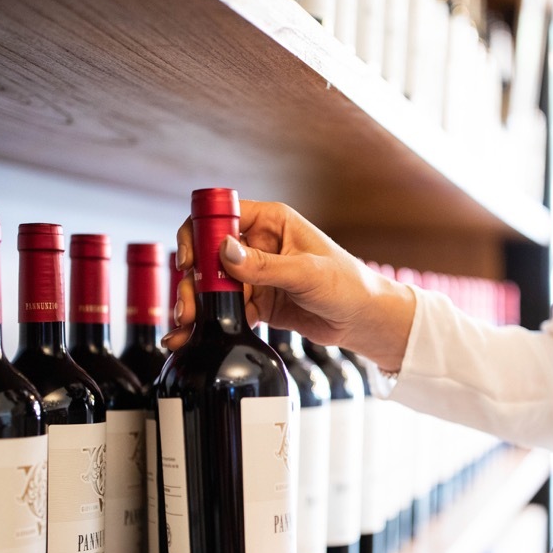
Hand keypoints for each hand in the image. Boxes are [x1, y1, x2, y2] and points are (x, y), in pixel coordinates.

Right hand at [168, 201, 414, 372]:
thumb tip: (225, 250)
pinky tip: (195, 336)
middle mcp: (259, 244)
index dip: (199, 234)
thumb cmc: (348, 285)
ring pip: (214, 285)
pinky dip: (212, 322)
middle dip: (194, 279)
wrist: (364, 321)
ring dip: (198, 303)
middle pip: (210, 254)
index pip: (223, 216)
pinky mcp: (258, 302)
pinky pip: (227, 308)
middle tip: (189, 306)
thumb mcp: (307, 273)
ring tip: (188, 325)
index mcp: (272, 221)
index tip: (190, 262)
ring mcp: (256, 274)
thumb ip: (264, 265)